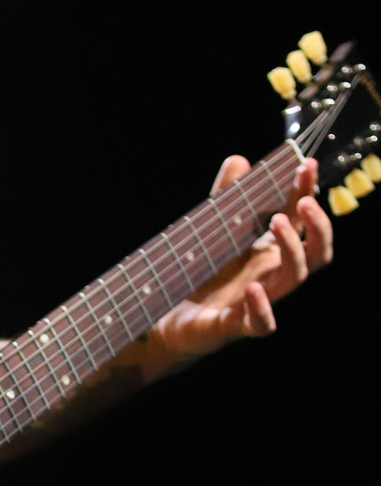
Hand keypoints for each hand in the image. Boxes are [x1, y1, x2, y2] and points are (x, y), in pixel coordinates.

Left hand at [154, 154, 332, 363]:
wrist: (169, 317)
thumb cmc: (200, 273)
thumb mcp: (212, 232)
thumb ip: (225, 199)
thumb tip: (239, 159)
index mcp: (270, 251)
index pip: (300, 221)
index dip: (307, 193)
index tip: (305, 165)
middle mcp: (272, 275)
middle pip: (315, 253)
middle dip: (317, 225)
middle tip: (304, 201)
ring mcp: (258, 301)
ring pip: (294, 279)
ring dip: (292, 249)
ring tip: (276, 221)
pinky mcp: (235, 325)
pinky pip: (260, 323)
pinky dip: (260, 308)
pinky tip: (253, 289)